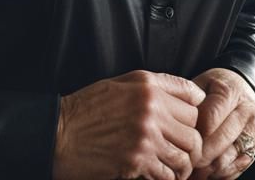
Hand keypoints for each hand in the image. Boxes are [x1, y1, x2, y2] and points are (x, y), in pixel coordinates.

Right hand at [52, 69, 204, 179]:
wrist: (59, 134)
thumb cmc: (87, 109)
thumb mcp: (119, 84)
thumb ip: (151, 86)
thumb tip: (186, 97)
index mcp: (146, 84)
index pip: (193, 96)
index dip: (194, 113)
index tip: (189, 125)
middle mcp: (150, 107)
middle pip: (194, 129)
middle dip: (190, 143)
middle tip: (181, 152)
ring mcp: (145, 135)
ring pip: (186, 156)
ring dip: (182, 166)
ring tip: (172, 168)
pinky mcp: (137, 161)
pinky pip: (168, 175)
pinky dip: (166, 179)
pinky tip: (156, 176)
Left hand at [189, 68, 254, 178]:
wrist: (241, 88)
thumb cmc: (213, 87)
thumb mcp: (200, 84)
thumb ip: (188, 100)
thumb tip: (173, 123)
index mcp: (230, 91)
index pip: (210, 118)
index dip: (193, 132)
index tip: (178, 140)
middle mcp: (247, 111)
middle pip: (220, 141)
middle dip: (199, 154)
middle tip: (182, 161)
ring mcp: (254, 130)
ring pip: (228, 159)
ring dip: (207, 169)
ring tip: (190, 170)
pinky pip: (236, 169)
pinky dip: (218, 175)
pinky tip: (204, 172)